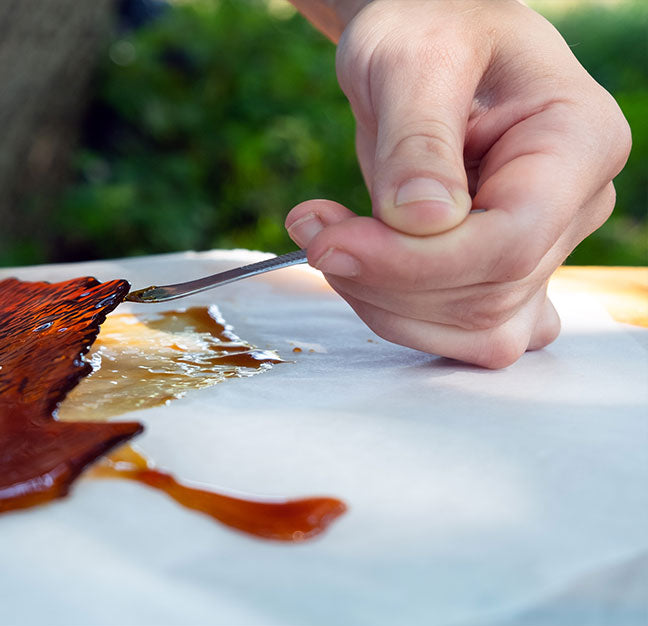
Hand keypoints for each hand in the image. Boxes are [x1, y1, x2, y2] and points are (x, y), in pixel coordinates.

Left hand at [284, 0, 630, 367]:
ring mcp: (545, 244)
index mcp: (577, 142)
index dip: (412, 262)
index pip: (508, 243)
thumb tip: (423, 223)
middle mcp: (574, 204)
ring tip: (324, 234)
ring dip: (382, 300)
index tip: (329, 240)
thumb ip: (417, 138)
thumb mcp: (410, 60)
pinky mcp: (503, 270)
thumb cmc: (425, 26)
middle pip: (486, 294)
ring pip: (474, 328)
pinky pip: (463, 331)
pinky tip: (357, 262)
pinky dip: (398, 312)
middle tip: (312, 226)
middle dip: (383, 277)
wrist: (423, 32)